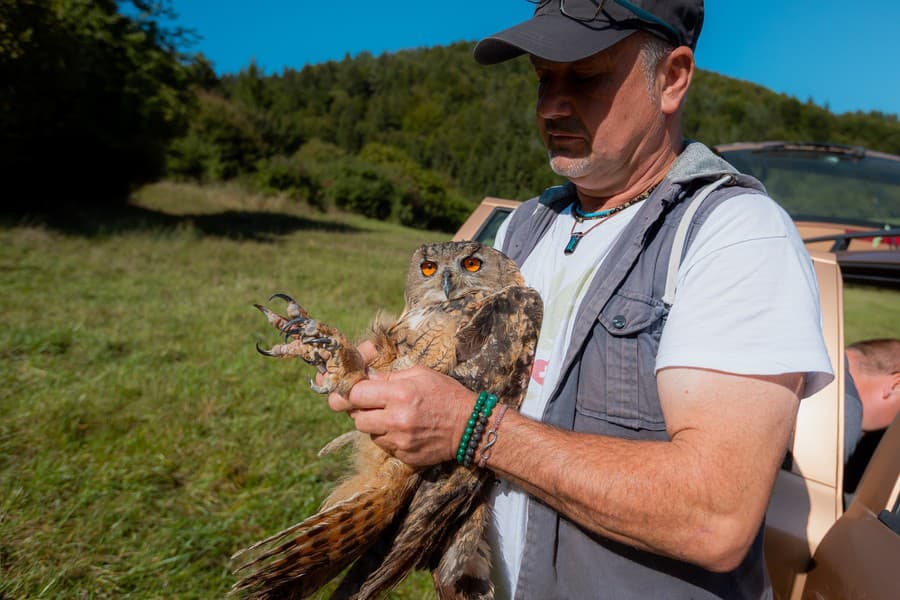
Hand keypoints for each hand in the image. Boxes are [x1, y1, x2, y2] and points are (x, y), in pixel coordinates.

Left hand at [329, 365, 475, 466]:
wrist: (470, 425)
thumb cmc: (446, 394)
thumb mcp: (421, 374)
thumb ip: (390, 376)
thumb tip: (365, 377)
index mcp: (399, 394)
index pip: (356, 394)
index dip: (350, 392)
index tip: (350, 392)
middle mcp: (397, 419)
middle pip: (357, 418)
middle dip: (361, 411)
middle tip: (372, 405)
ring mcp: (400, 441)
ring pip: (369, 434)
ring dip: (375, 425)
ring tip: (392, 417)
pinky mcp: (405, 456)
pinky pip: (384, 446)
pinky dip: (388, 438)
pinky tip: (404, 430)